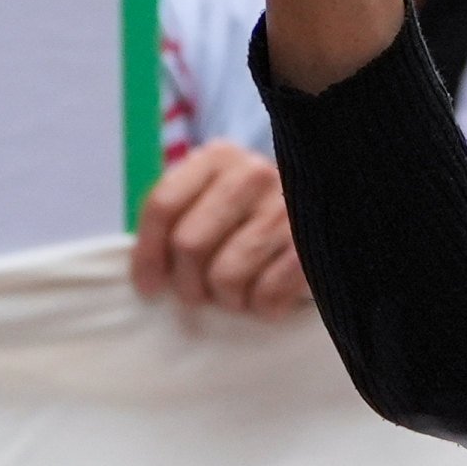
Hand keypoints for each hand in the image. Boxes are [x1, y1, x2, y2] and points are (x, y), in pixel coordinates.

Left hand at [132, 142, 310, 318]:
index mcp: (218, 158)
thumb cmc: (253, 217)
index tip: (149, 288)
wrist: (320, 211)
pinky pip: (267, 294)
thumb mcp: (213, 198)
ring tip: (237, 294)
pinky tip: (267, 298)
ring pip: (226, 275)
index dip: (148, 255)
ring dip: (227, 299)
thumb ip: (178, 219)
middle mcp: (252, 174)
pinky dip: (263, 307)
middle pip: (188, 244)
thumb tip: (146, 279)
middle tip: (200, 294)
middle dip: (188, 284)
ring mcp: (285, 208)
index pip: (163, 206)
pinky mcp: (311, 245)